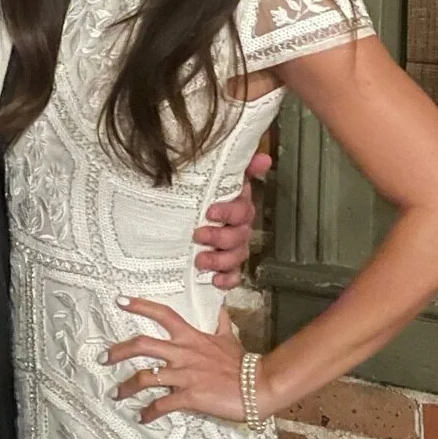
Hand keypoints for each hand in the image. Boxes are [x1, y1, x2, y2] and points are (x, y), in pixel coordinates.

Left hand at [105, 300, 264, 424]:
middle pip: (142, 345)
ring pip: (145, 377)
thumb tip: (222, 304)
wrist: (258, 386)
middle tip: (102, 358)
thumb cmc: (242, 363)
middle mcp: (183, 353)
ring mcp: (185, 375)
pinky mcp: (189, 396)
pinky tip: (142, 417)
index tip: (120, 300)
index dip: (140, 305)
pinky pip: (162, 405)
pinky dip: (148, 412)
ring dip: (127, 387)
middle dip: (118, 351)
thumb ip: (220, 321)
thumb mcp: (229, 337)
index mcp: (191, 337)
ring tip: (116, 394)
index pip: (162, 314)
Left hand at [193, 147, 271, 287]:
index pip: (243, 209)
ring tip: (200, 260)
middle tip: (199, 235)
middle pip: (240, 235)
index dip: (230, 211)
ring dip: (221, 259)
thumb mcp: (206, 179)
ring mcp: (232, 250)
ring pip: (237, 257)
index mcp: (236, 207)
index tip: (210, 212)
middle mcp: (237, 228)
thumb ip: (236, 166)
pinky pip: (233, 277)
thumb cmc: (194, 199)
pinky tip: (215, 280)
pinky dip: (226, 280)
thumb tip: (265, 158)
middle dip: (220, 237)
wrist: (172, 223)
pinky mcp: (223, 268)